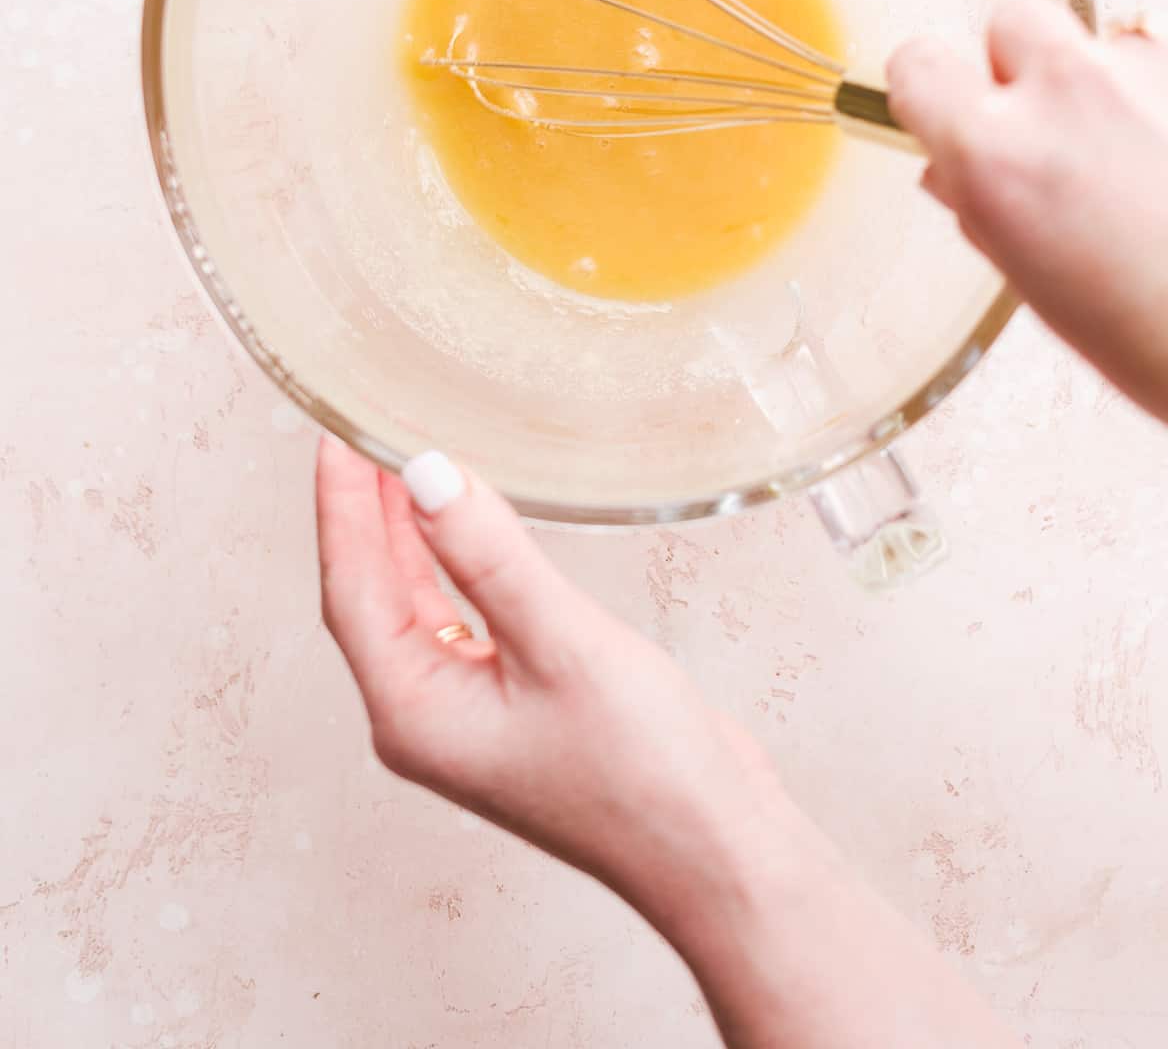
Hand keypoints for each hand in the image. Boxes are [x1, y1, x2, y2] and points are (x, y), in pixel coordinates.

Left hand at [315, 433, 779, 927]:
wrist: (718, 852)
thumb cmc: (644, 772)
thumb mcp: (560, 644)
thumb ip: (488, 554)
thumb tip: (424, 473)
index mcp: (413, 712)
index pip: (351, 585)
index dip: (341, 504)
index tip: (337, 431)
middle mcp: (427, 716)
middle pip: (374, 593)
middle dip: (366, 511)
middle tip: (367, 428)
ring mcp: (470, 715)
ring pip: (418, 604)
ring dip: (408, 534)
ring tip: (405, 457)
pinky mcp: (515, 706)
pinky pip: (464, 617)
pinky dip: (458, 564)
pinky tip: (470, 526)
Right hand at [888, 0, 1167, 436]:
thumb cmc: (1162, 341)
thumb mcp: (1035, 284)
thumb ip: (983, 207)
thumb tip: (958, 171)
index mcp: (996, 154)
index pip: (918, 65)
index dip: (927, 90)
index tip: (937, 110)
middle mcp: (1065, 93)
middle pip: (1011, 22)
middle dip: (1017, 69)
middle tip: (1041, 136)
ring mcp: (1147, 72)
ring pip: (1093, 41)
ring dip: (1094, 83)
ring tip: (1124, 160)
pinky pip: (1160, 62)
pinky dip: (1157, 100)